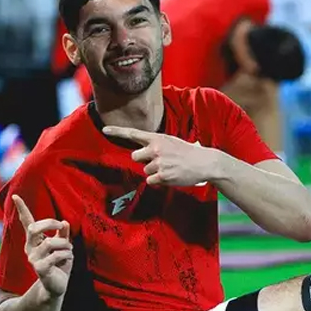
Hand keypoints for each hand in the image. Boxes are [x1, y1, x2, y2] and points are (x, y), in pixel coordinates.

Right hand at [11, 194, 72, 297]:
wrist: (58, 285)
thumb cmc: (60, 264)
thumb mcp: (64, 246)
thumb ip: (63, 234)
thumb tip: (64, 222)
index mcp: (34, 240)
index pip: (26, 222)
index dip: (21, 208)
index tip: (15, 195)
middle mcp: (30, 248)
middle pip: (34, 228)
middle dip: (50, 223)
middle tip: (61, 226)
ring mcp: (33, 258)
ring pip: (50, 242)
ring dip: (65, 244)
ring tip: (69, 250)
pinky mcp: (39, 268)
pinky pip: (55, 256)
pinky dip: (66, 255)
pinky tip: (67, 260)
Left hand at [103, 126, 220, 187]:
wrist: (205, 162)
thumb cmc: (187, 152)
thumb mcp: (171, 142)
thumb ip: (155, 145)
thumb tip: (141, 154)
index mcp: (158, 138)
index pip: (134, 133)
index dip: (117, 131)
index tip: (104, 129)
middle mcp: (156, 149)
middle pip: (135, 156)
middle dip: (143, 160)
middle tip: (159, 161)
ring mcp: (159, 163)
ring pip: (145, 170)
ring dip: (155, 171)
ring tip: (170, 168)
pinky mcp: (162, 176)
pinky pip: (151, 180)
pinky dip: (158, 181)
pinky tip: (171, 176)